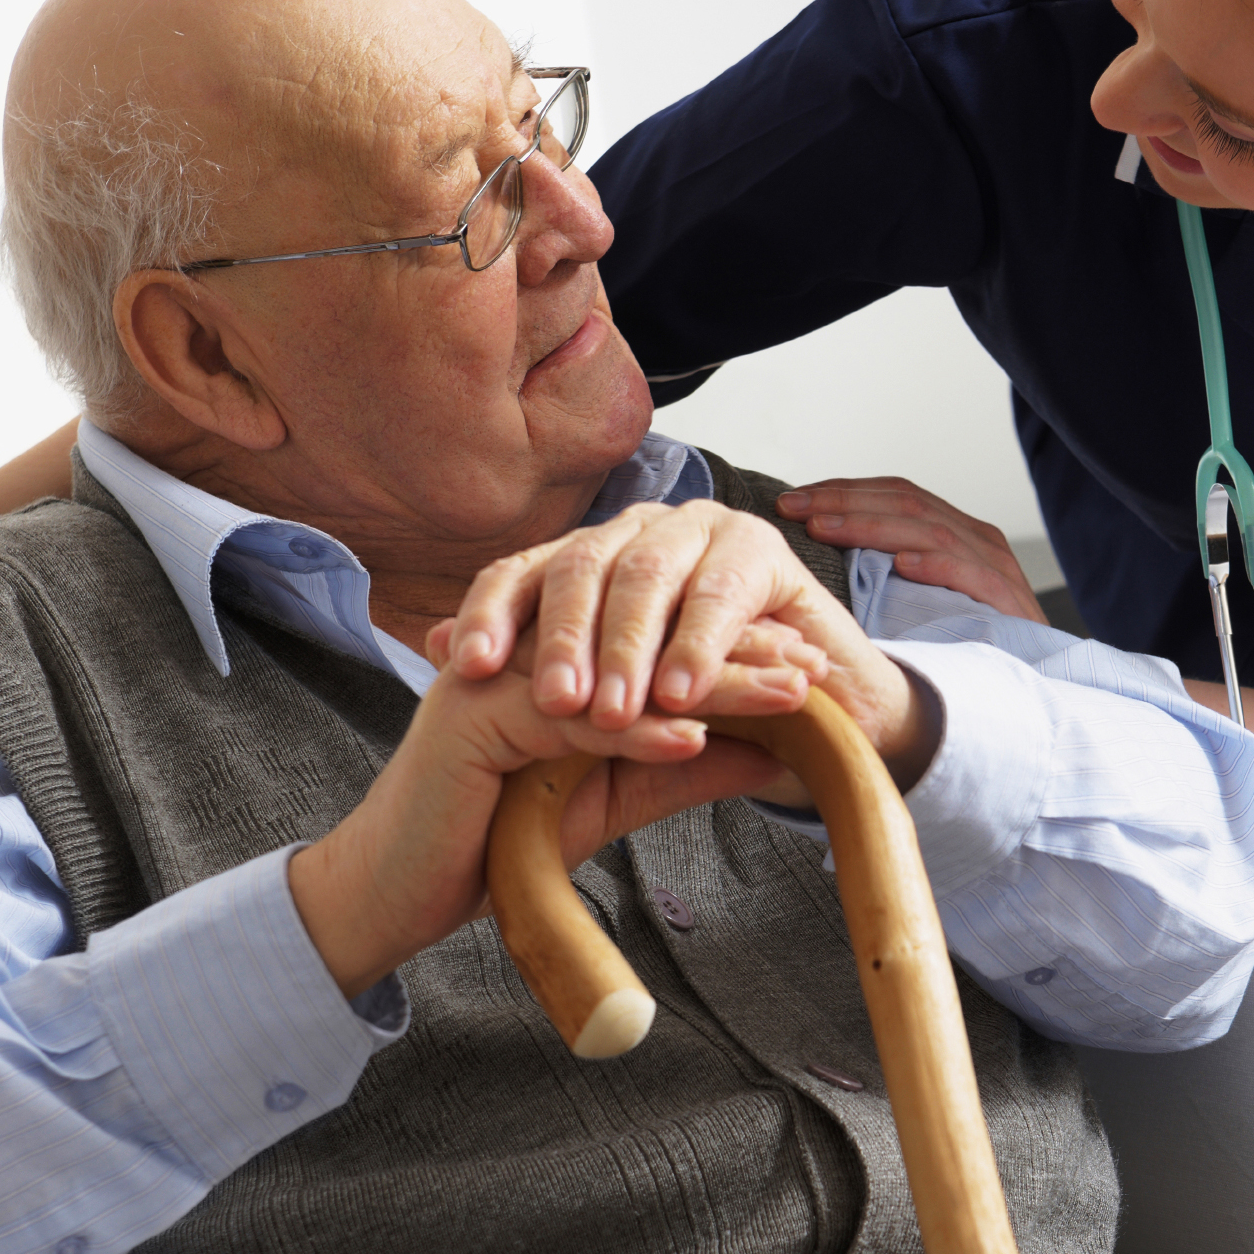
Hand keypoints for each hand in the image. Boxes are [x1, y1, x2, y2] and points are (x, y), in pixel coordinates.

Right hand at [289, 631, 819, 1000]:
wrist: (401, 895)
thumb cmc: (496, 845)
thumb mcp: (610, 800)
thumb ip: (680, 769)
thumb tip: (772, 755)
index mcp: (557, 653)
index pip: (657, 637)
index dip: (735, 649)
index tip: (811, 668)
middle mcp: (524, 644)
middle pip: (646, 634)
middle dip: (738, 650)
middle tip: (817, 665)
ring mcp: (494, 672)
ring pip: (617, 663)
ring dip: (709, 677)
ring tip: (787, 692)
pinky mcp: (471, 714)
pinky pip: (569, 716)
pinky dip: (635, 729)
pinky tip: (695, 733)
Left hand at [423, 498, 939, 802]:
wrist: (816, 722)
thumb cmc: (700, 711)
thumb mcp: (609, 701)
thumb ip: (539, 671)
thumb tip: (437, 646)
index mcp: (590, 557)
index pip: (522, 572)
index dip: (492, 615)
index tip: (467, 670)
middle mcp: (637, 532)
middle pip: (579, 568)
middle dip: (563, 640)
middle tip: (554, 706)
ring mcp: (701, 532)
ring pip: (645, 577)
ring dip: (628, 649)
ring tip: (613, 713)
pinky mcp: (763, 551)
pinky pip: (721, 595)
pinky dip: (699, 648)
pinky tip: (683, 695)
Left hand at [773, 477, 1049, 623]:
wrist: (1026, 693)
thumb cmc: (963, 650)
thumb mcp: (915, 605)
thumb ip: (880, 580)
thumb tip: (810, 567)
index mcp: (952, 533)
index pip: (893, 495)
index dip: (841, 493)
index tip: (791, 502)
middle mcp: (975, 539)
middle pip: (905, 502)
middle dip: (844, 501)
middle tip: (794, 507)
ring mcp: (994, 566)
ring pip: (929, 529)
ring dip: (873, 527)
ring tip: (827, 529)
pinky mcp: (1009, 601)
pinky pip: (971, 574)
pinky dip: (937, 564)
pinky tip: (901, 564)